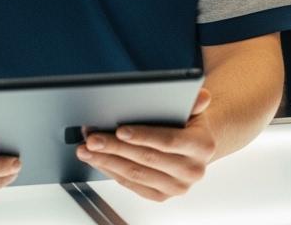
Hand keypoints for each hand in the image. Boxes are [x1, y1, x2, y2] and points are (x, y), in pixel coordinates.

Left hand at [77, 88, 216, 201]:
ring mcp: (177, 187)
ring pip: (135, 173)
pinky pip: (131, 184)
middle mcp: (193, 171)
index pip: (169, 141)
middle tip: (93, 138)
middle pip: (147, 158)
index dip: (143, 135)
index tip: (119, 130)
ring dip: (107, 161)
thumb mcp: (193, 109)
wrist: (193, 148)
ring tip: (87, 149)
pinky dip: (112, 171)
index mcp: (203, 147)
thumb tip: (202, 96)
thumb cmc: (188, 124)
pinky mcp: (162, 196)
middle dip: (115, 147)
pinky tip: (99, 160)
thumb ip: (194, 102)